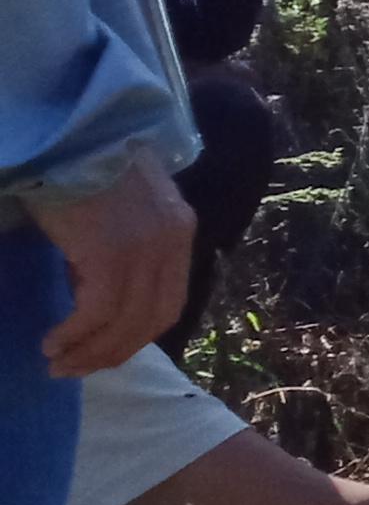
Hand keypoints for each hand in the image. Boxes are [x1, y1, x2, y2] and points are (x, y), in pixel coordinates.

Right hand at [32, 147, 191, 374]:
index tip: (105, 352)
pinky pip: (99, 311)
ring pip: (125, 322)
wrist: (72, 135)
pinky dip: (75, 334)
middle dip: (113, 352)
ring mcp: (147, 249)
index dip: (137, 335)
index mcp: (180, 232)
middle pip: (151, 319)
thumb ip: (125, 249)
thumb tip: (97, 296)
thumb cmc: (86, 168)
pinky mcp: (113, 254)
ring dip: (90, 351)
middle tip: (76, 369)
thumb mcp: (122, 212)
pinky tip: (53, 342)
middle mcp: (173, 243)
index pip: (170, 302)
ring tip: (58, 363)